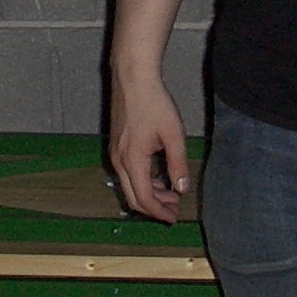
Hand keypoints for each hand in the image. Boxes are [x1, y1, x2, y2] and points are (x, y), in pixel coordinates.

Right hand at [107, 75, 189, 222]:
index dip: (159, 212)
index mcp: (132, 161)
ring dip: (149, 193)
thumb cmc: (154, 103)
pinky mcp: (116, 145)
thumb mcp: (173, 135)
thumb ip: (178, 164)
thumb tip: (182, 189)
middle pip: (133, 197)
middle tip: (175, 209)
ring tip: (171, 193)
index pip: (145, 198)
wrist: (132, 78)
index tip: (174, 218)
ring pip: (129, 185)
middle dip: (154, 207)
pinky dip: (142, 181)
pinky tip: (158, 176)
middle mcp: (119, 161)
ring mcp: (115, 153)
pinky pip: (126, 173)